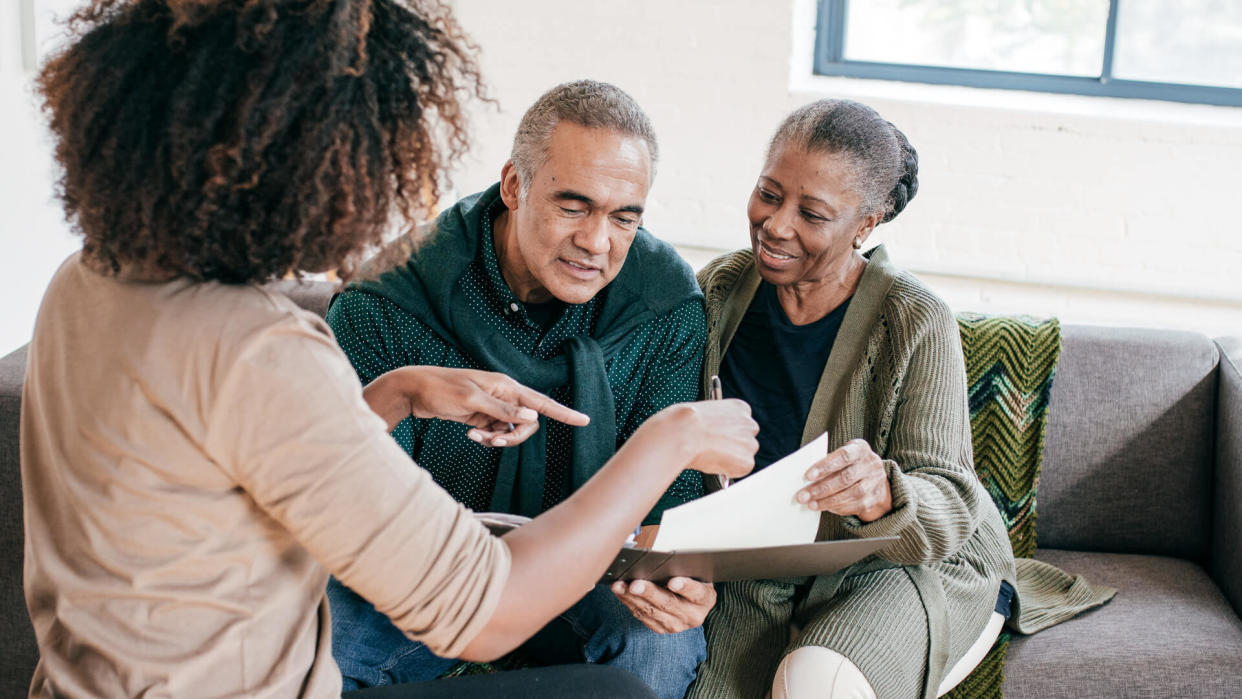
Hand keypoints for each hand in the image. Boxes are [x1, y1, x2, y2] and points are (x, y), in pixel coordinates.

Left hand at [363, 366, 588, 445]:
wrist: (415, 390)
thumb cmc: (441, 390)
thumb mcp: (471, 402)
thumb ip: (502, 411)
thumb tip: (532, 418)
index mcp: (506, 386)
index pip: (541, 402)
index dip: (564, 413)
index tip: (584, 420)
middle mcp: (504, 395)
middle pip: (527, 423)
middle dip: (514, 437)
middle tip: (492, 441)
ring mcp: (493, 406)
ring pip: (511, 431)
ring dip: (497, 439)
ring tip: (476, 437)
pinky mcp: (482, 416)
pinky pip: (496, 432)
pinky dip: (486, 438)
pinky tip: (470, 435)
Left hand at [610, 577, 715, 633]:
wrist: (691, 601)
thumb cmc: (691, 578)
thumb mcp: (694, 572)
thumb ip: (682, 567)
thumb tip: (660, 559)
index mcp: (705, 599)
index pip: (696, 593)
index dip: (685, 587)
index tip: (673, 581)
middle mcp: (693, 616)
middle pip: (669, 603)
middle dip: (649, 593)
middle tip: (635, 584)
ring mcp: (676, 625)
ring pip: (651, 611)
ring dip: (632, 598)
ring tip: (620, 586)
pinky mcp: (660, 628)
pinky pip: (642, 616)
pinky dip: (629, 602)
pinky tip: (620, 591)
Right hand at [643, 399, 757, 479]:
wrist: (683, 434)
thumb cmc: (685, 422)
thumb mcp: (704, 413)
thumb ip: (717, 423)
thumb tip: (714, 436)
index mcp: (740, 407)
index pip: (741, 423)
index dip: (729, 433)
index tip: (719, 437)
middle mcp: (749, 424)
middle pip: (746, 439)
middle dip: (733, 446)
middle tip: (715, 450)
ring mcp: (750, 443)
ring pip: (743, 455)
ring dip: (731, 458)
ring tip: (710, 456)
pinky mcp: (747, 462)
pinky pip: (740, 469)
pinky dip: (728, 470)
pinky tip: (713, 462)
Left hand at [796, 438, 891, 521]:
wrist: (874, 476)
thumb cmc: (849, 464)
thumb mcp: (841, 456)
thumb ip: (827, 463)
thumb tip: (806, 480)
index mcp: (860, 449)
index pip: (843, 456)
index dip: (825, 466)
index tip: (808, 476)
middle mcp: (871, 464)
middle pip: (845, 478)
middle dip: (821, 488)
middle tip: (803, 496)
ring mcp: (875, 482)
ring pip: (851, 494)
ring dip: (827, 501)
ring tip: (811, 504)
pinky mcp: (875, 498)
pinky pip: (855, 505)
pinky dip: (838, 508)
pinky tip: (825, 507)